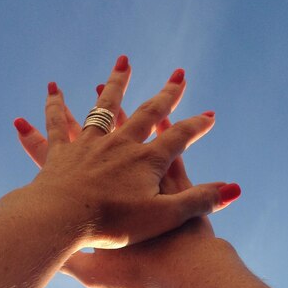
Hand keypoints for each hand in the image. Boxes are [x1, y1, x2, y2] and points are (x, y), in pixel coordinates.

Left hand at [22, 56, 234, 249]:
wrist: (62, 220)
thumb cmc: (114, 224)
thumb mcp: (163, 217)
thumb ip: (199, 201)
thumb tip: (234, 189)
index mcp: (146, 161)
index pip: (178, 137)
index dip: (196, 126)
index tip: (209, 115)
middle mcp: (120, 145)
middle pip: (146, 113)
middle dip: (166, 95)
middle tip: (178, 76)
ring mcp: (89, 145)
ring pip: (104, 108)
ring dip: (117, 84)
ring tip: (123, 63)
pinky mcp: (62, 154)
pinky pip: (58, 124)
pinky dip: (56, 106)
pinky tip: (54, 89)